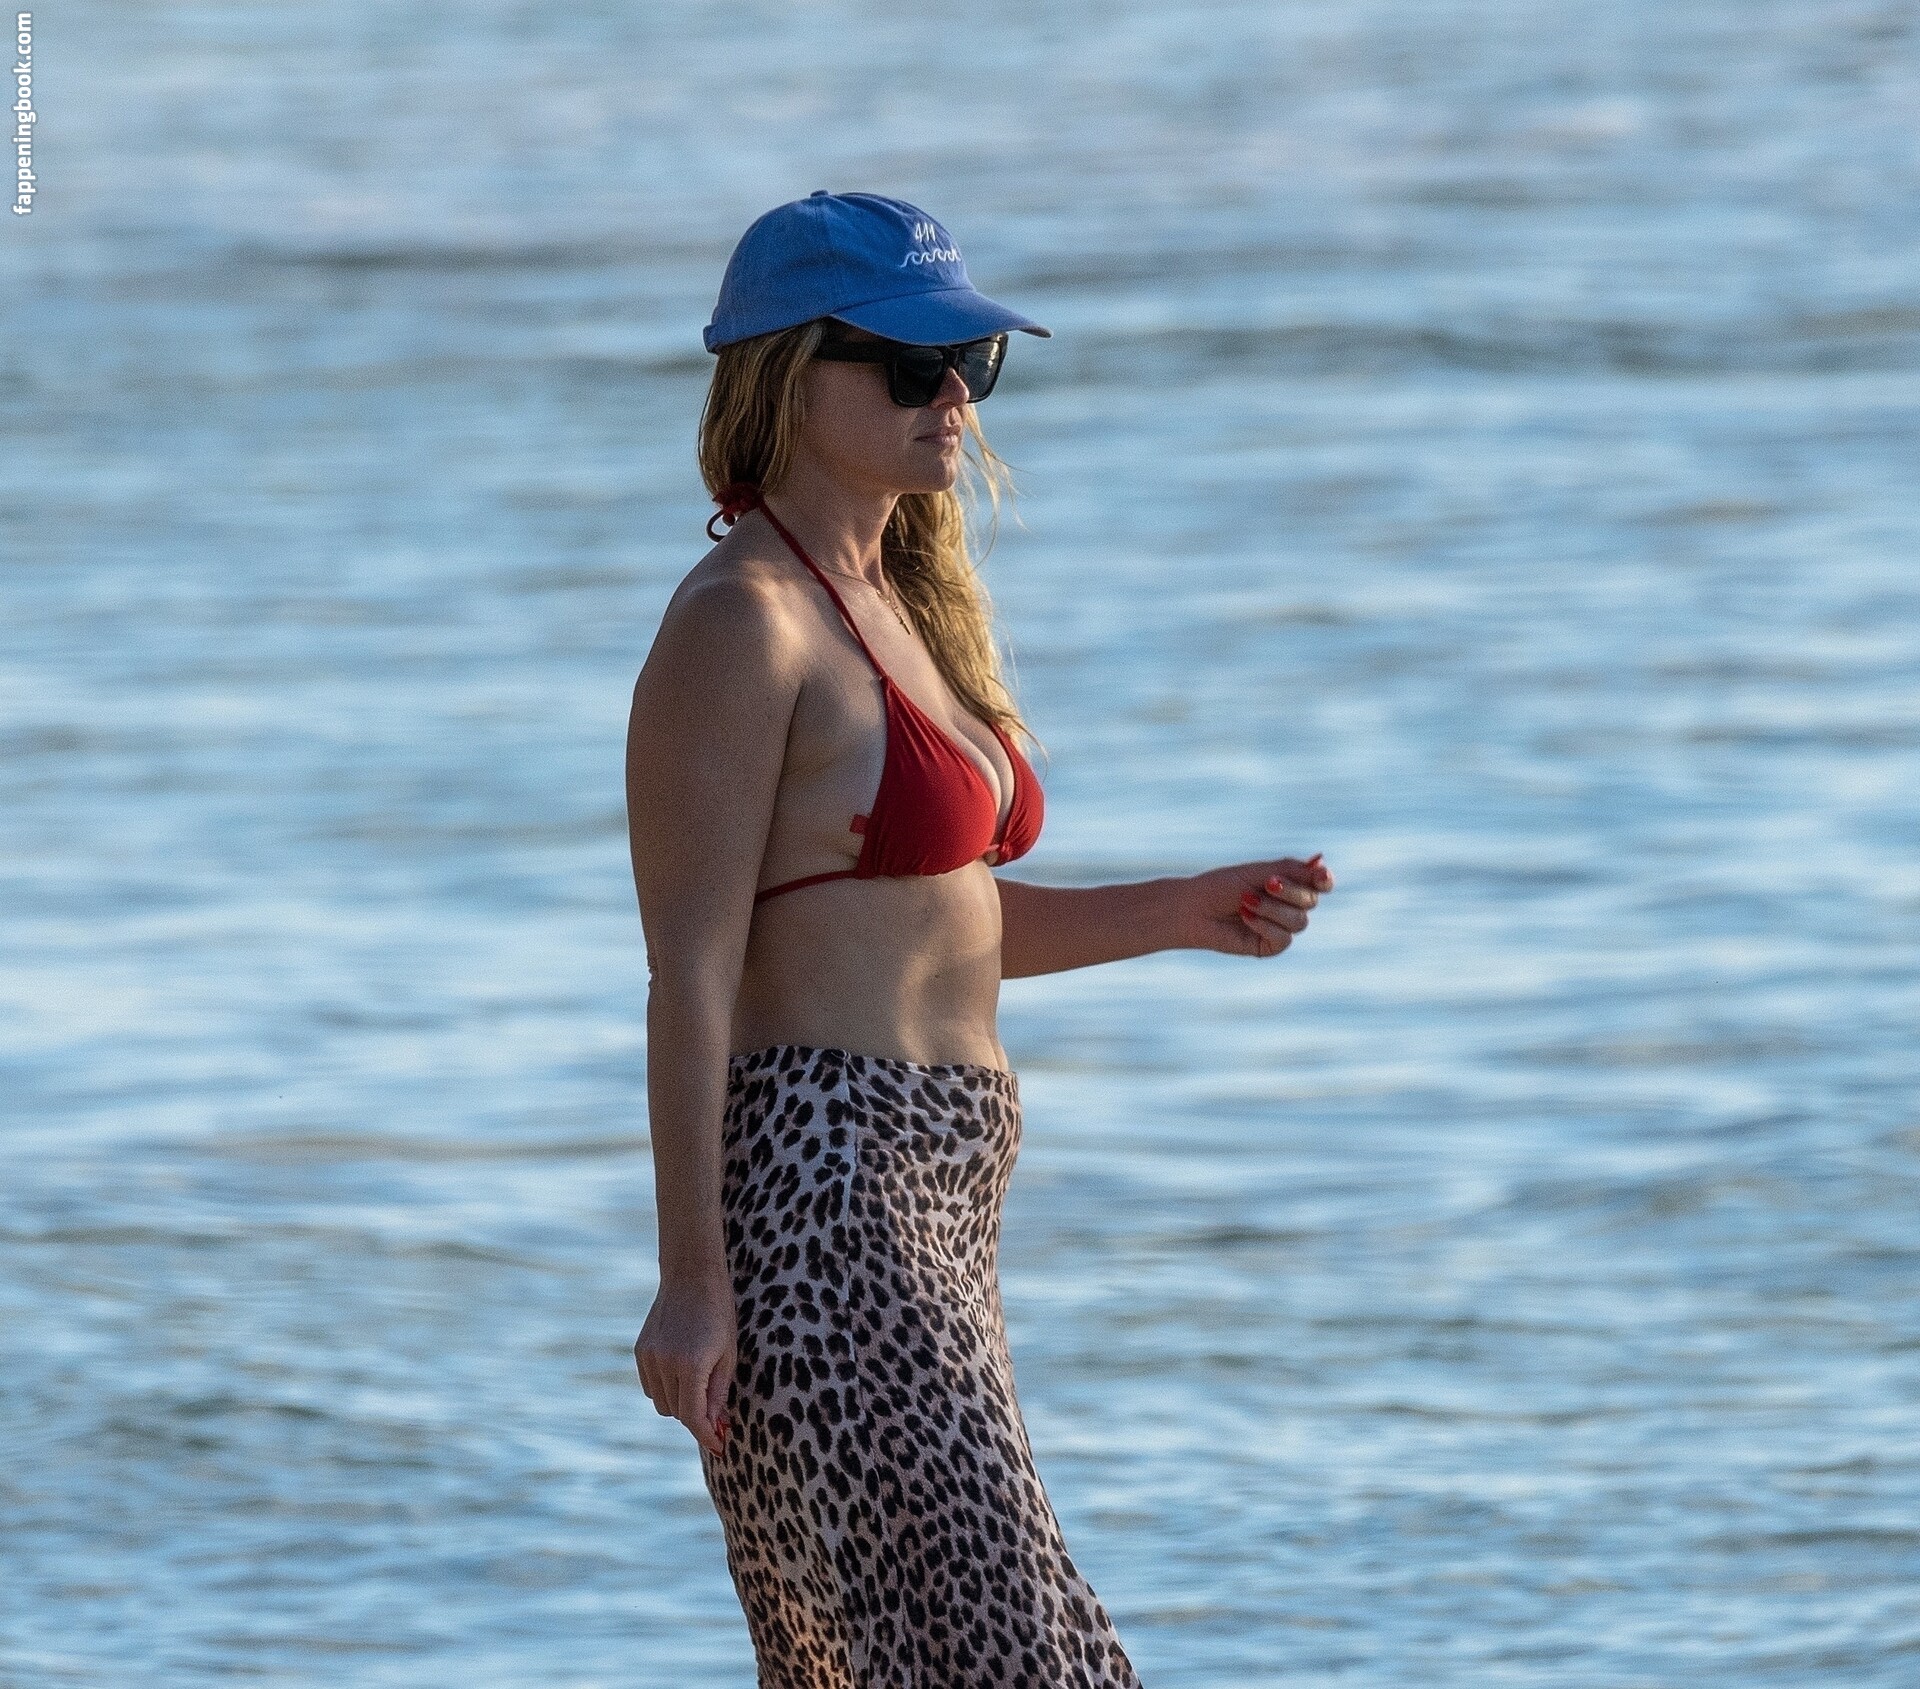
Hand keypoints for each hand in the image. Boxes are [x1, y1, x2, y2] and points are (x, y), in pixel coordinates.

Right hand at [635, 1274, 736, 1456]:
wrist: (691, 1276)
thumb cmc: (719, 1313)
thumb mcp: (728, 1354)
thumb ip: (718, 1393)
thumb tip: (714, 1426)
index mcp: (691, 1365)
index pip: (693, 1417)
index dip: (706, 1436)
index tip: (720, 1448)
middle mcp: (665, 1364)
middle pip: (677, 1413)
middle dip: (697, 1419)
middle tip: (717, 1416)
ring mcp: (649, 1358)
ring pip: (661, 1404)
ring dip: (680, 1404)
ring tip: (699, 1385)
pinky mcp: (640, 1352)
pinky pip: (651, 1387)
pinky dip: (665, 1389)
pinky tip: (681, 1372)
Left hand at [1181, 853, 1332, 956]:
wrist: (1194, 908)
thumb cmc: (1223, 886)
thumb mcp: (1258, 872)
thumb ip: (1291, 869)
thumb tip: (1322, 862)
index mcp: (1289, 885)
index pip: (1320, 884)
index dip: (1324, 881)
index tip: (1321, 876)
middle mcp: (1289, 907)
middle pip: (1311, 901)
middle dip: (1290, 891)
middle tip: (1267, 883)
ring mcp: (1281, 927)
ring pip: (1299, 921)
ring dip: (1273, 908)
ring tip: (1246, 900)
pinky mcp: (1270, 946)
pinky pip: (1283, 938)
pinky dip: (1264, 924)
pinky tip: (1244, 916)